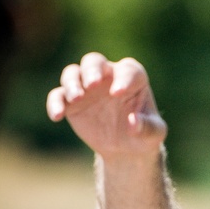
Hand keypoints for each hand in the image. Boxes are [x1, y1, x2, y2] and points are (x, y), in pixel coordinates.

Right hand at [46, 52, 166, 159]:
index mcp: (132, 78)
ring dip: (72, 83)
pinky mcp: (71, 101)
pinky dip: (55, 103)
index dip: (123, 79)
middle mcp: (108, 76)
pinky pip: (58, 95)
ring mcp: (87, 87)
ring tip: (77, 99)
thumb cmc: (144, 133)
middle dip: (92, 70)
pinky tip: (57, 116)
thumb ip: (147, 127)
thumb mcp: (154, 134)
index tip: (118, 93)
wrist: (126, 147)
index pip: (128, 70)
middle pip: (94, 61)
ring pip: (72, 73)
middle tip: (93, 84)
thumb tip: (133, 122)